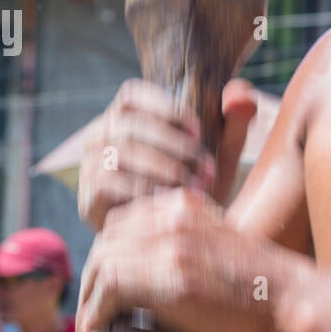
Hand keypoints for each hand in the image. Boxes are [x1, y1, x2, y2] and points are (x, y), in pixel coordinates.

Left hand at [76, 187, 300, 331]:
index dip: (110, 253)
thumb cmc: (267, 291)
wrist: (297, 306)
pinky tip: (97, 327)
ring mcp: (173, 245)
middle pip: (108, 239)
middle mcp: (175, 216)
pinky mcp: (172, 279)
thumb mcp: (223, 248)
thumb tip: (153, 271)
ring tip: (90, 318)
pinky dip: (97, 309)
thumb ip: (188, 246)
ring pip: (103, 261)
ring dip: (89, 293)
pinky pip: (111, 287)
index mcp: (187, 204)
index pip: (124, 221)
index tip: (106, 283)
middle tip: (91, 304)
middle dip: (93, 273)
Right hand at [77, 78, 257, 231]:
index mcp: (126, 115)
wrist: (176, 237)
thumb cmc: (199, 185)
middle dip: (173, 147)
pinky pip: (109, 184)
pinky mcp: (88, 196)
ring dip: (163, 170)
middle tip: (207, 170)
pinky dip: (143, 191)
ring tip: (195, 188)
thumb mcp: (222, 154)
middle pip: (129, 125)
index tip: (198, 132)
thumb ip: (236, 123)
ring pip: (120, 153)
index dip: (164, 109)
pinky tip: (169, 201)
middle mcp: (101, 134)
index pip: (131, 95)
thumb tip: (242, 94)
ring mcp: (89, 165)